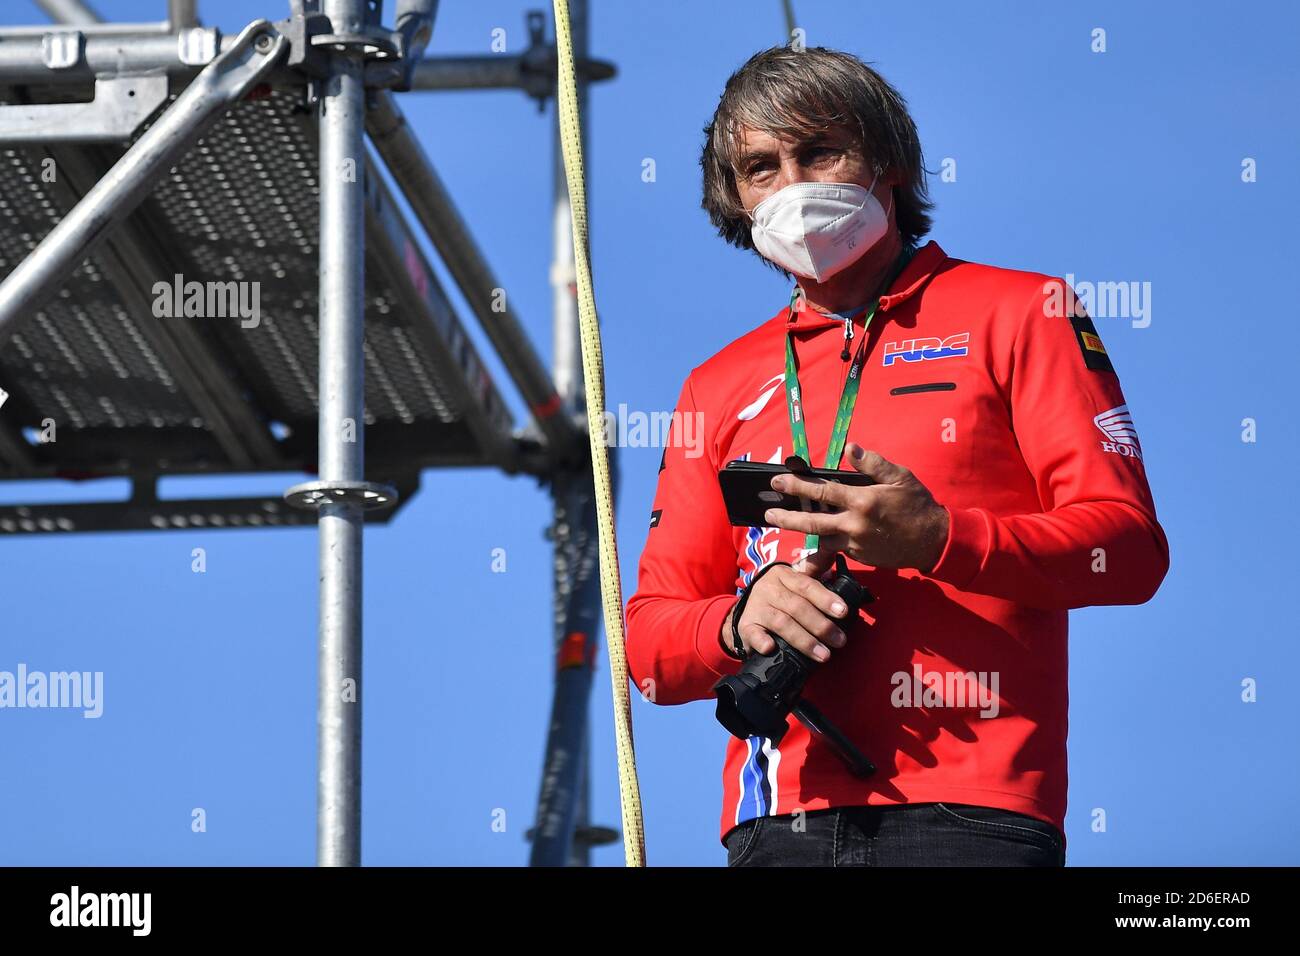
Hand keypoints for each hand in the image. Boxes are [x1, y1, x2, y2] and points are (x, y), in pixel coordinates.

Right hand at [722, 564, 851, 661]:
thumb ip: (816, 575)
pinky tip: (771, 648)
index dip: (826, 599)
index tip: (843, 612)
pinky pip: (753, 634)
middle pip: (797, 606)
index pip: (806, 585)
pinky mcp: (745, 626)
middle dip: (821, 625)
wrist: (748, 610)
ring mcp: (756, 607)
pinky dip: (761, 641)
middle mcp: (768, 588)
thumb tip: (840, 568)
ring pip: (782, 622)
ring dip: (805, 641)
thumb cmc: (781, 598)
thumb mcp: (795, 582)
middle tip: (839, 641)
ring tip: (823, 654)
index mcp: (784, 575)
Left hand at [764, 442, 949, 576]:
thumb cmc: (917, 504)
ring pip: (820, 539)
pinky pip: (836, 549)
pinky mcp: (860, 556)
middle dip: (787, 517)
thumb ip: (872, 463)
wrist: (933, 541)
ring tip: (780, 527)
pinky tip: (807, 543)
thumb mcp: (900, 476)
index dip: (797, 486)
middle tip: (768, 514)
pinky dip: (821, 547)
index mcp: (862, 501)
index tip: (778, 481)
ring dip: (799, 534)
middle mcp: (855, 524)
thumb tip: (849, 449)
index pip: (822, 491)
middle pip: (812, 522)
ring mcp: (856, 543)